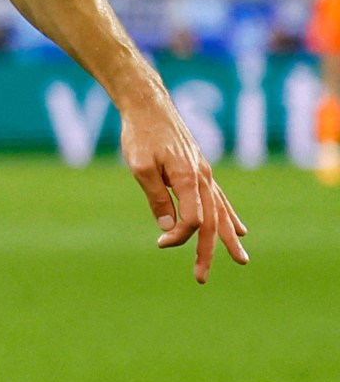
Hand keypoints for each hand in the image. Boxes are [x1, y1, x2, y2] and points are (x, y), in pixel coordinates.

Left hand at [120, 100, 248, 282]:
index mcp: (189, 177)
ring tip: (240, 259)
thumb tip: (170, 230)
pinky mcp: (200, 169)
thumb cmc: (140, 134)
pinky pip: (220, 198)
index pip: (194, 219)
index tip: (161, 243)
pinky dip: (229, 216)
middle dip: (208, 250)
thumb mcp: (141, 166)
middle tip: (201, 277)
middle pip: (211, 221)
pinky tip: (239, 230)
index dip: (180, 236)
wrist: (148, 104)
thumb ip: (157, 197)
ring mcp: (204, 172)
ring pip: (221, 211)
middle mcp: (203, 177)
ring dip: (228, 237)